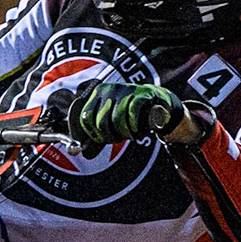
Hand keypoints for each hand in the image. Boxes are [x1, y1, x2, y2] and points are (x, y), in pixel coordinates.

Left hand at [67, 82, 186, 145]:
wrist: (156, 102)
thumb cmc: (128, 114)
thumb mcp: (111, 124)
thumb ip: (97, 136)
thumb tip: (84, 152)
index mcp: (97, 94)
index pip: (85, 117)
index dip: (92, 134)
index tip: (101, 140)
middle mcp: (109, 89)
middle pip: (100, 121)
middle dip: (109, 136)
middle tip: (118, 138)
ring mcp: (125, 89)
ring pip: (117, 119)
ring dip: (124, 133)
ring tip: (130, 135)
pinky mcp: (142, 93)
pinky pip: (133, 114)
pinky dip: (135, 126)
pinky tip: (137, 130)